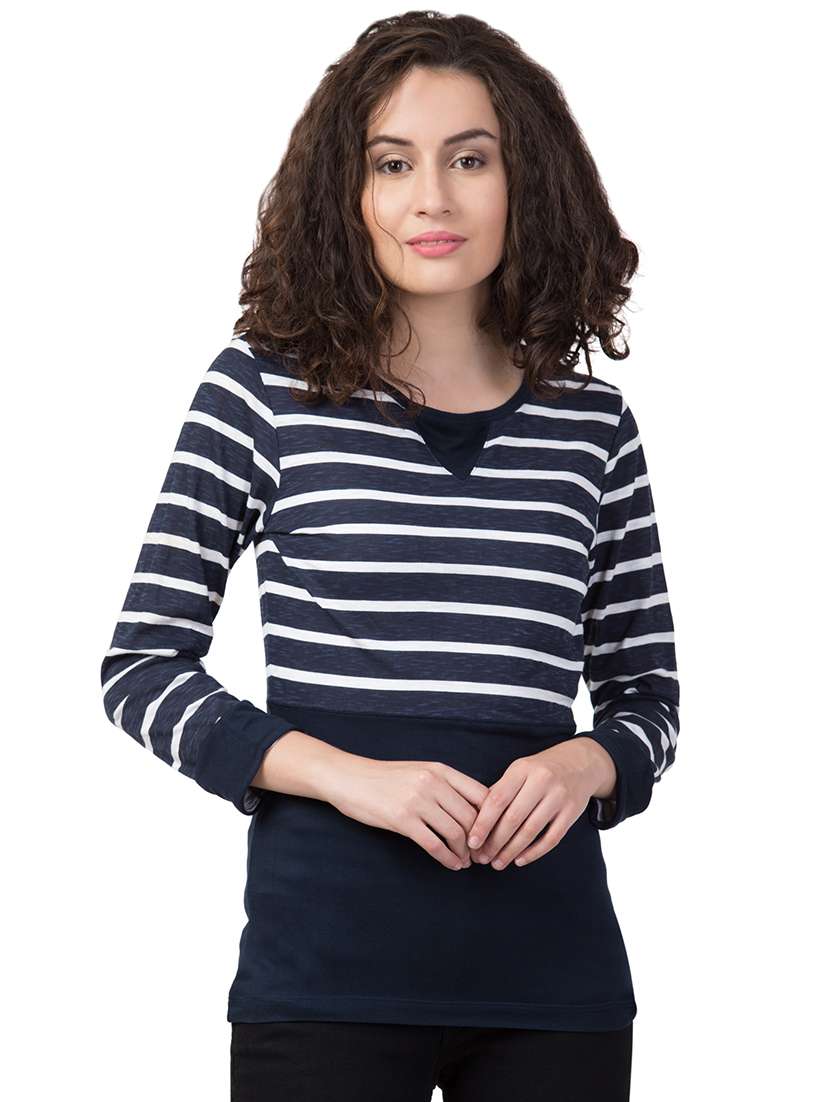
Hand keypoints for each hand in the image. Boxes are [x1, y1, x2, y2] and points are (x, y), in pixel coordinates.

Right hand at [327, 756, 490, 870]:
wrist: (350, 778)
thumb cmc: (385, 778)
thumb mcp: (420, 772)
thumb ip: (445, 785)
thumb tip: (474, 809)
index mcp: (440, 770)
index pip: (481, 794)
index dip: (492, 818)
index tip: (493, 834)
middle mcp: (433, 783)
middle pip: (471, 817)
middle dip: (481, 841)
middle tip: (482, 855)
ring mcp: (417, 801)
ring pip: (456, 833)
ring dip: (465, 853)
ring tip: (466, 862)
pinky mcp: (402, 819)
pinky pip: (434, 845)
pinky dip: (447, 858)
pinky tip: (451, 865)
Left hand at [466, 738, 615, 869]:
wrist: (580, 762)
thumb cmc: (540, 770)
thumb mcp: (519, 771)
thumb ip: (499, 791)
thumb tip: (475, 820)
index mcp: (522, 769)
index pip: (498, 799)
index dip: (483, 823)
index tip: (472, 842)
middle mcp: (541, 781)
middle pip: (513, 818)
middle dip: (495, 842)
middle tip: (482, 858)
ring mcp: (559, 797)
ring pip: (531, 830)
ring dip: (511, 851)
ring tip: (498, 863)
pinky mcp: (572, 812)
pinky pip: (551, 838)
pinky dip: (534, 852)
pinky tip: (520, 860)